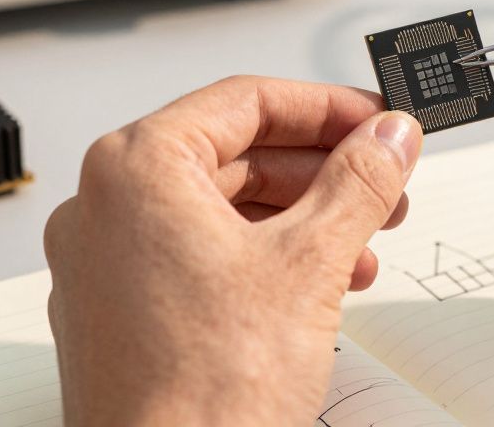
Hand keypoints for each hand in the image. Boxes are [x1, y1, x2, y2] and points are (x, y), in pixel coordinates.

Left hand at [43, 77, 421, 425]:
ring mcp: (108, 265)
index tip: (374, 119)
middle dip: (322, 169)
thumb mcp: (309, 263)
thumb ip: (357, 181)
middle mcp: (106, 209)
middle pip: (235, 153)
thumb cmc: (204, 394)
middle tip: (382, 177)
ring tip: (365, 238)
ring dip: (303, 216)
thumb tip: (387, 137)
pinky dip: (265, 257)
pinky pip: (201, 256)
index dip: (324, 107)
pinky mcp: (124, 313)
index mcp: (134, 170)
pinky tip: (323, 281)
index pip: (244, 100)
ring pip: (222, 208)